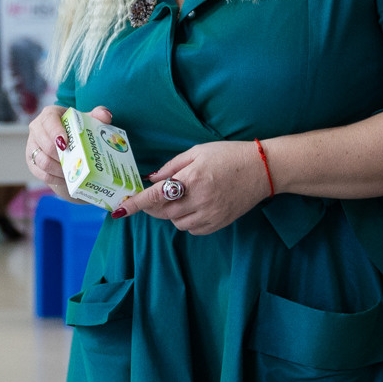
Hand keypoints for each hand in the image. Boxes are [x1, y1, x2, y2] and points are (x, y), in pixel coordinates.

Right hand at [27, 103, 106, 195]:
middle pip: (45, 144)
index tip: (65, 142)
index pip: (48, 120)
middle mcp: (37, 129)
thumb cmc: (77, 129)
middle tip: (75, 161)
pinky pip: (41, 173)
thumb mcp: (88, 120)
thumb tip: (105, 116)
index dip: (56, 131)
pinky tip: (66, 178)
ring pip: (42, 160)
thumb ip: (99, 115)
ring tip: (72, 171)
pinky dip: (55, 178)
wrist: (68, 143)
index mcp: (50, 114)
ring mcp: (32, 146)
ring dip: (59, 168)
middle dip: (60, 155)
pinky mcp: (32, 162)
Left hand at [122, 139, 268, 234]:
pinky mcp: (218, 224)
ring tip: (180, 198)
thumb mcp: (197, 152)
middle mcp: (200, 200)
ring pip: (176, 223)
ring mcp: (210, 215)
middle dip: (152, 207)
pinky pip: (192, 229)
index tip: (120, 209)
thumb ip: (172, 166)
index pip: (157, 195)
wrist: (261, 170)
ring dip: (171, 213)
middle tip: (152, 197)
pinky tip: (193, 206)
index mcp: (193, 178)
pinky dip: (186, 220)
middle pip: (163, 212)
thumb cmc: (228, 156)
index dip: (137, 203)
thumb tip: (151, 178)